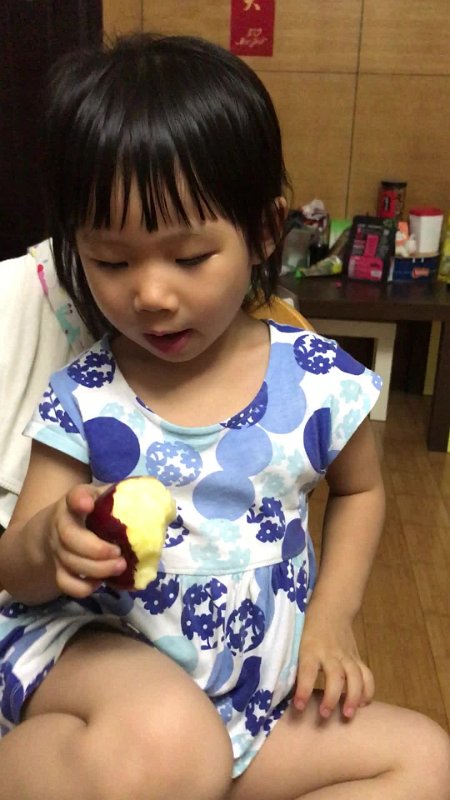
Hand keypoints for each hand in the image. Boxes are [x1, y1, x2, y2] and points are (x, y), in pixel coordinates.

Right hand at [48, 484, 126, 597]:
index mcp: (78, 501)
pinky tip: (100, 582)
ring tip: (120, 568)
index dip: (80, 500)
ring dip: (97, 569)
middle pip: (69, 537)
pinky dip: (83, 587)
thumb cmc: (96, 511)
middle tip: (119, 553)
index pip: (75, 495)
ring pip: (69, 562)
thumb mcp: (109, 499)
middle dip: (96, 549)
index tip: (89, 504)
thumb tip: (164, 507)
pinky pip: (65, 583)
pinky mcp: (58, 569)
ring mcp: (57, 548)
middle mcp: (62, 523)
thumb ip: (130, 499)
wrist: (64, 525)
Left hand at [293, 605, 374, 719]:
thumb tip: (282, 690)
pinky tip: (364, 705)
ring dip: (354, 696)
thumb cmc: (308, 628)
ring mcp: (346, 655)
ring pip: (355, 676)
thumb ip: (294, 663)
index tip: (299, 706)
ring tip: (348, 714)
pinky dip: (368, 690)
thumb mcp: (297, 640)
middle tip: (326, 715)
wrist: (332, 608)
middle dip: (332, 697)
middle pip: (335, 676)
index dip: (304, 689)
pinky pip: (366, 674)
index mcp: (310, 649)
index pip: (307, 670)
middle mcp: (330, 653)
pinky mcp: (357, 657)